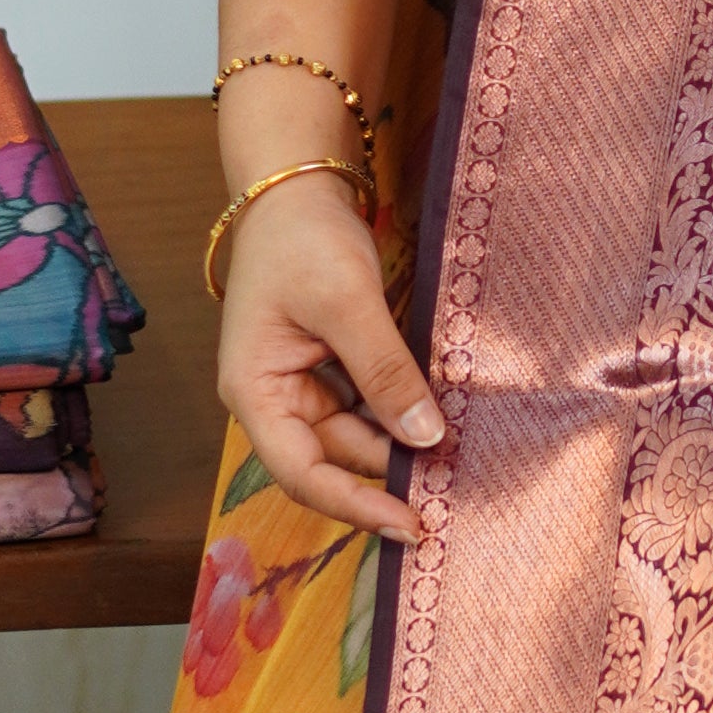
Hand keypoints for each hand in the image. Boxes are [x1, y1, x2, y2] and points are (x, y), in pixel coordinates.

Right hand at [214, 168, 443, 539]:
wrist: (296, 188)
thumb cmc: (302, 239)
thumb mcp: (347, 301)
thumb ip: (385, 370)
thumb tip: (425, 436)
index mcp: (255, 392)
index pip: (303, 473)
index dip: (355, 505)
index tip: (411, 524)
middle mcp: (275, 400)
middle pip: (335, 460)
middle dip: (389, 475)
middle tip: (454, 491)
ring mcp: (304, 386)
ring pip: (359, 436)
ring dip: (401, 445)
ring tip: (457, 461)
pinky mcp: (332, 369)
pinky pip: (370, 406)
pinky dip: (403, 413)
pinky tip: (441, 420)